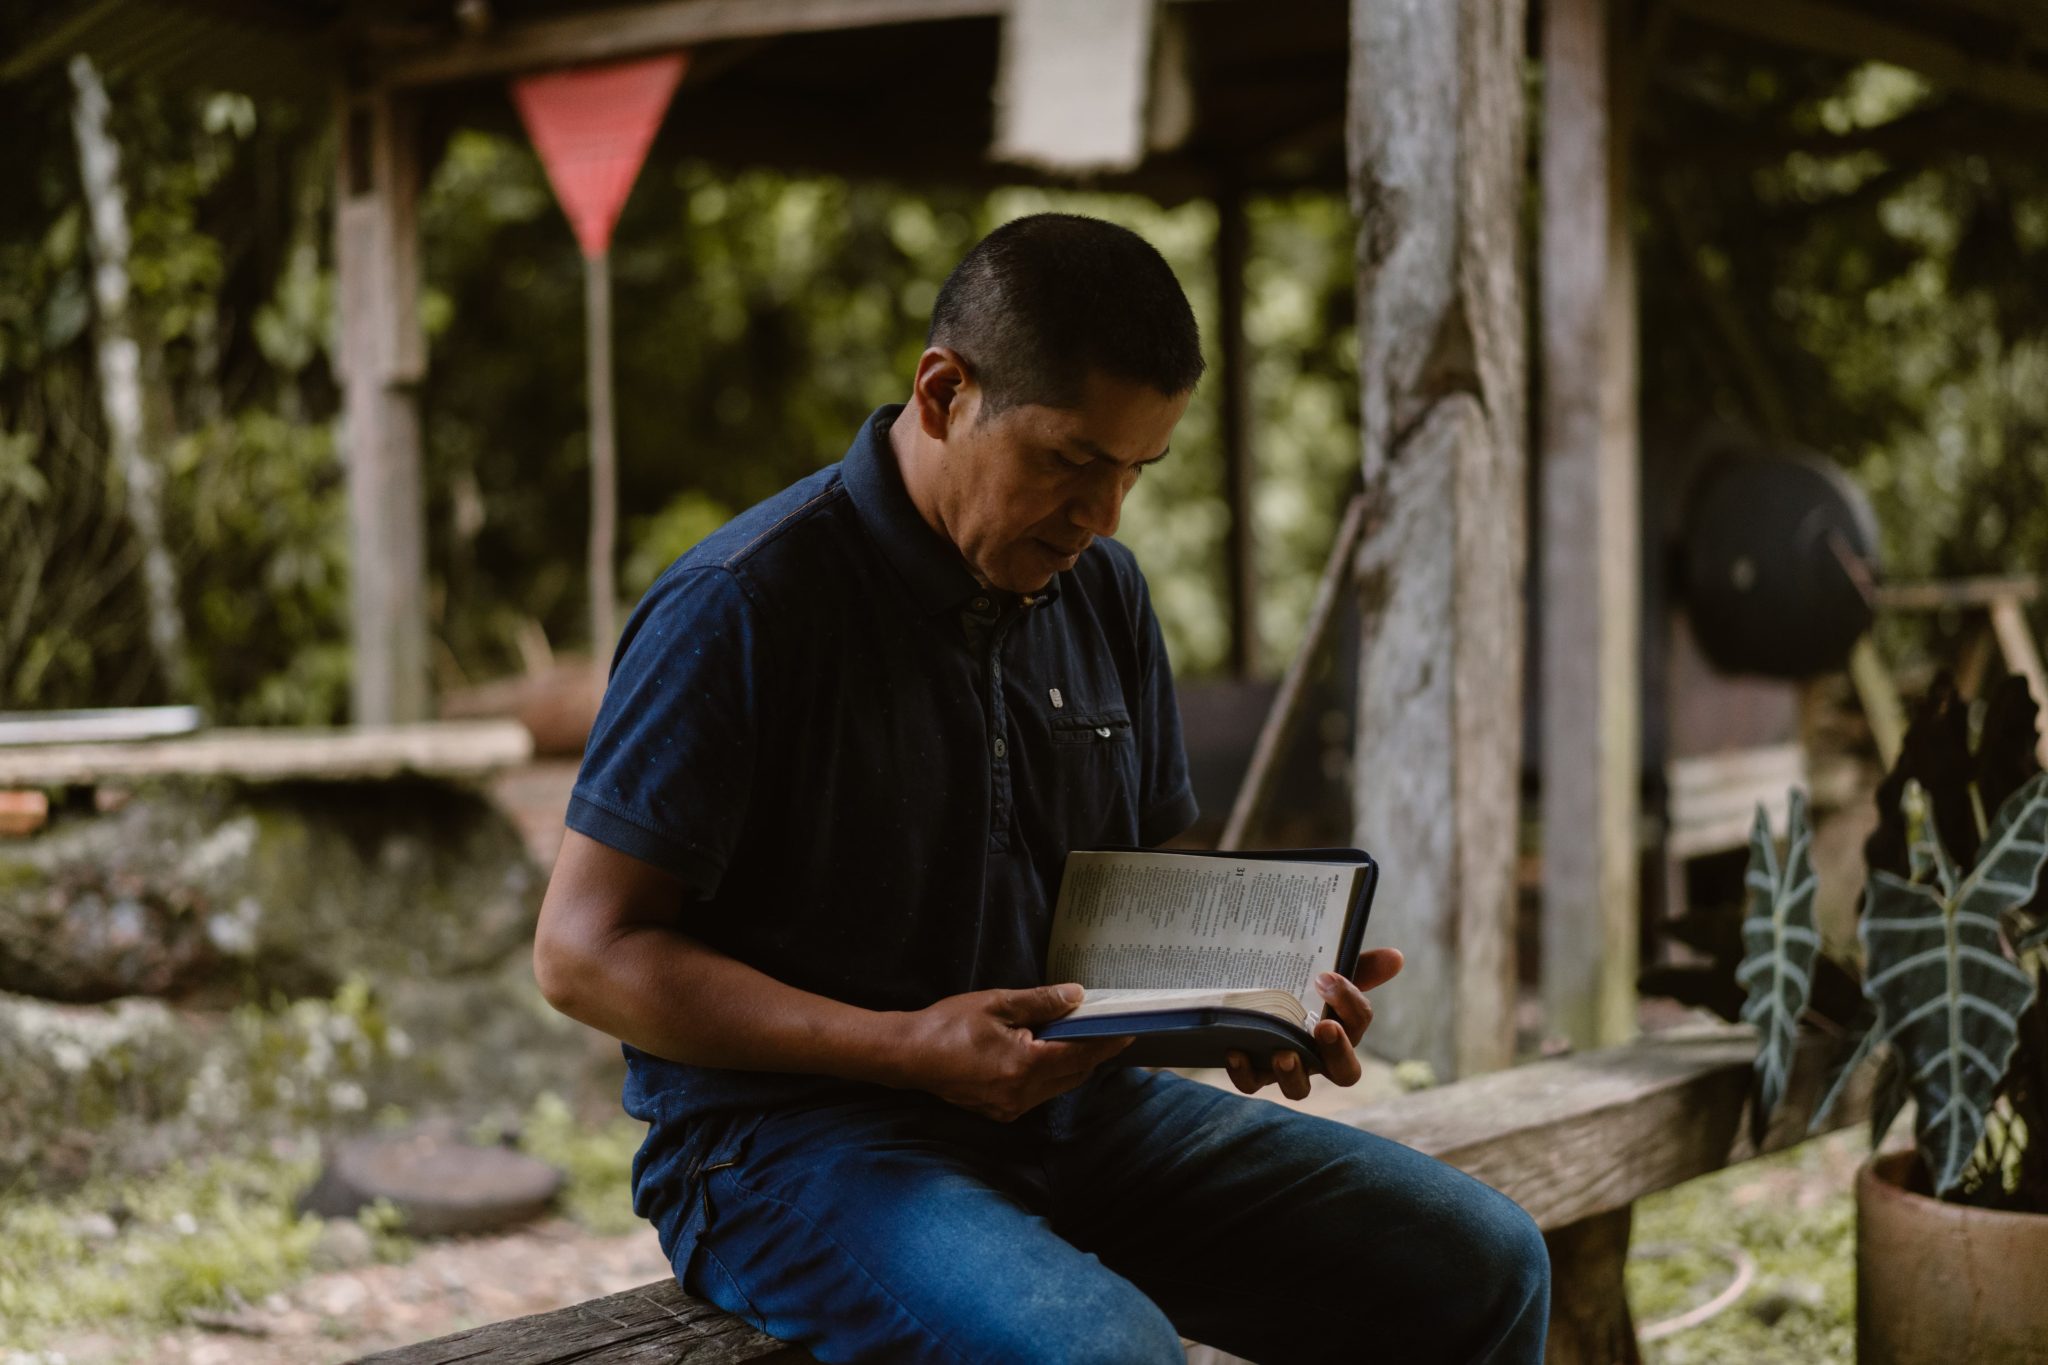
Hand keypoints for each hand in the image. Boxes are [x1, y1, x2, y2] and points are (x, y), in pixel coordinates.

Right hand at [894, 984, 1130, 1121]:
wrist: (908, 1055)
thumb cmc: (948, 1025)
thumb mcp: (997, 1003)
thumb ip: (1041, 1001)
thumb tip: (1077, 995)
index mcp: (1025, 1065)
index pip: (1080, 1055)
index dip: (1107, 1044)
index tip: (1129, 1032)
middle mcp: (1021, 1093)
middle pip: (1074, 1075)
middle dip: (1094, 1055)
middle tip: (1108, 1032)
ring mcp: (1009, 1107)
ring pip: (1057, 1088)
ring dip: (1072, 1066)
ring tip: (1078, 1039)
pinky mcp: (999, 1111)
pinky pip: (1037, 1095)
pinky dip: (1049, 1076)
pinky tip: (1045, 1056)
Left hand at [1224, 947, 1403, 1100]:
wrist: (1251, 996)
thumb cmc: (1299, 988)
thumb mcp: (1326, 973)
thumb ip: (1358, 967)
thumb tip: (1395, 956)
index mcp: (1342, 1030)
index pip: (1358, 1023)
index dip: (1349, 1003)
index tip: (1327, 978)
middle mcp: (1320, 1057)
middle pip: (1345, 1072)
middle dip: (1339, 1052)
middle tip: (1326, 1027)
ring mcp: (1287, 1068)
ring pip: (1298, 1089)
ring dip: (1293, 1074)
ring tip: (1283, 1053)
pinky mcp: (1253, 1072)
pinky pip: (1251, 1084)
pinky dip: (1243, 1072)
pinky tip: (1235, 1050)